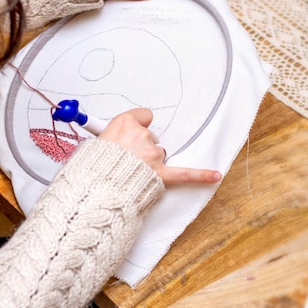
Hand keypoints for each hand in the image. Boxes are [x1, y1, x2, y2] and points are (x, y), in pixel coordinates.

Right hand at [99, 108, 221, 184]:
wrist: (94, 190)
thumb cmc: (91, 169)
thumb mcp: (92, 143)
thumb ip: (110, 137)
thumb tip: (112, 139)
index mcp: (124, 123)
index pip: (143, 116)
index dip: (137, 126)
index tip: (132, 132)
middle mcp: (141, 136)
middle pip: (150, 137)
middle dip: (141, 148)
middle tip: (125, 160)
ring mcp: (152, 155)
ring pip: (159, 154)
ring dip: (150, 162)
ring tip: (132, 173)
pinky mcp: (162, 174)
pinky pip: (185, 174)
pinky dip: (201, 175)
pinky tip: (215, 175)